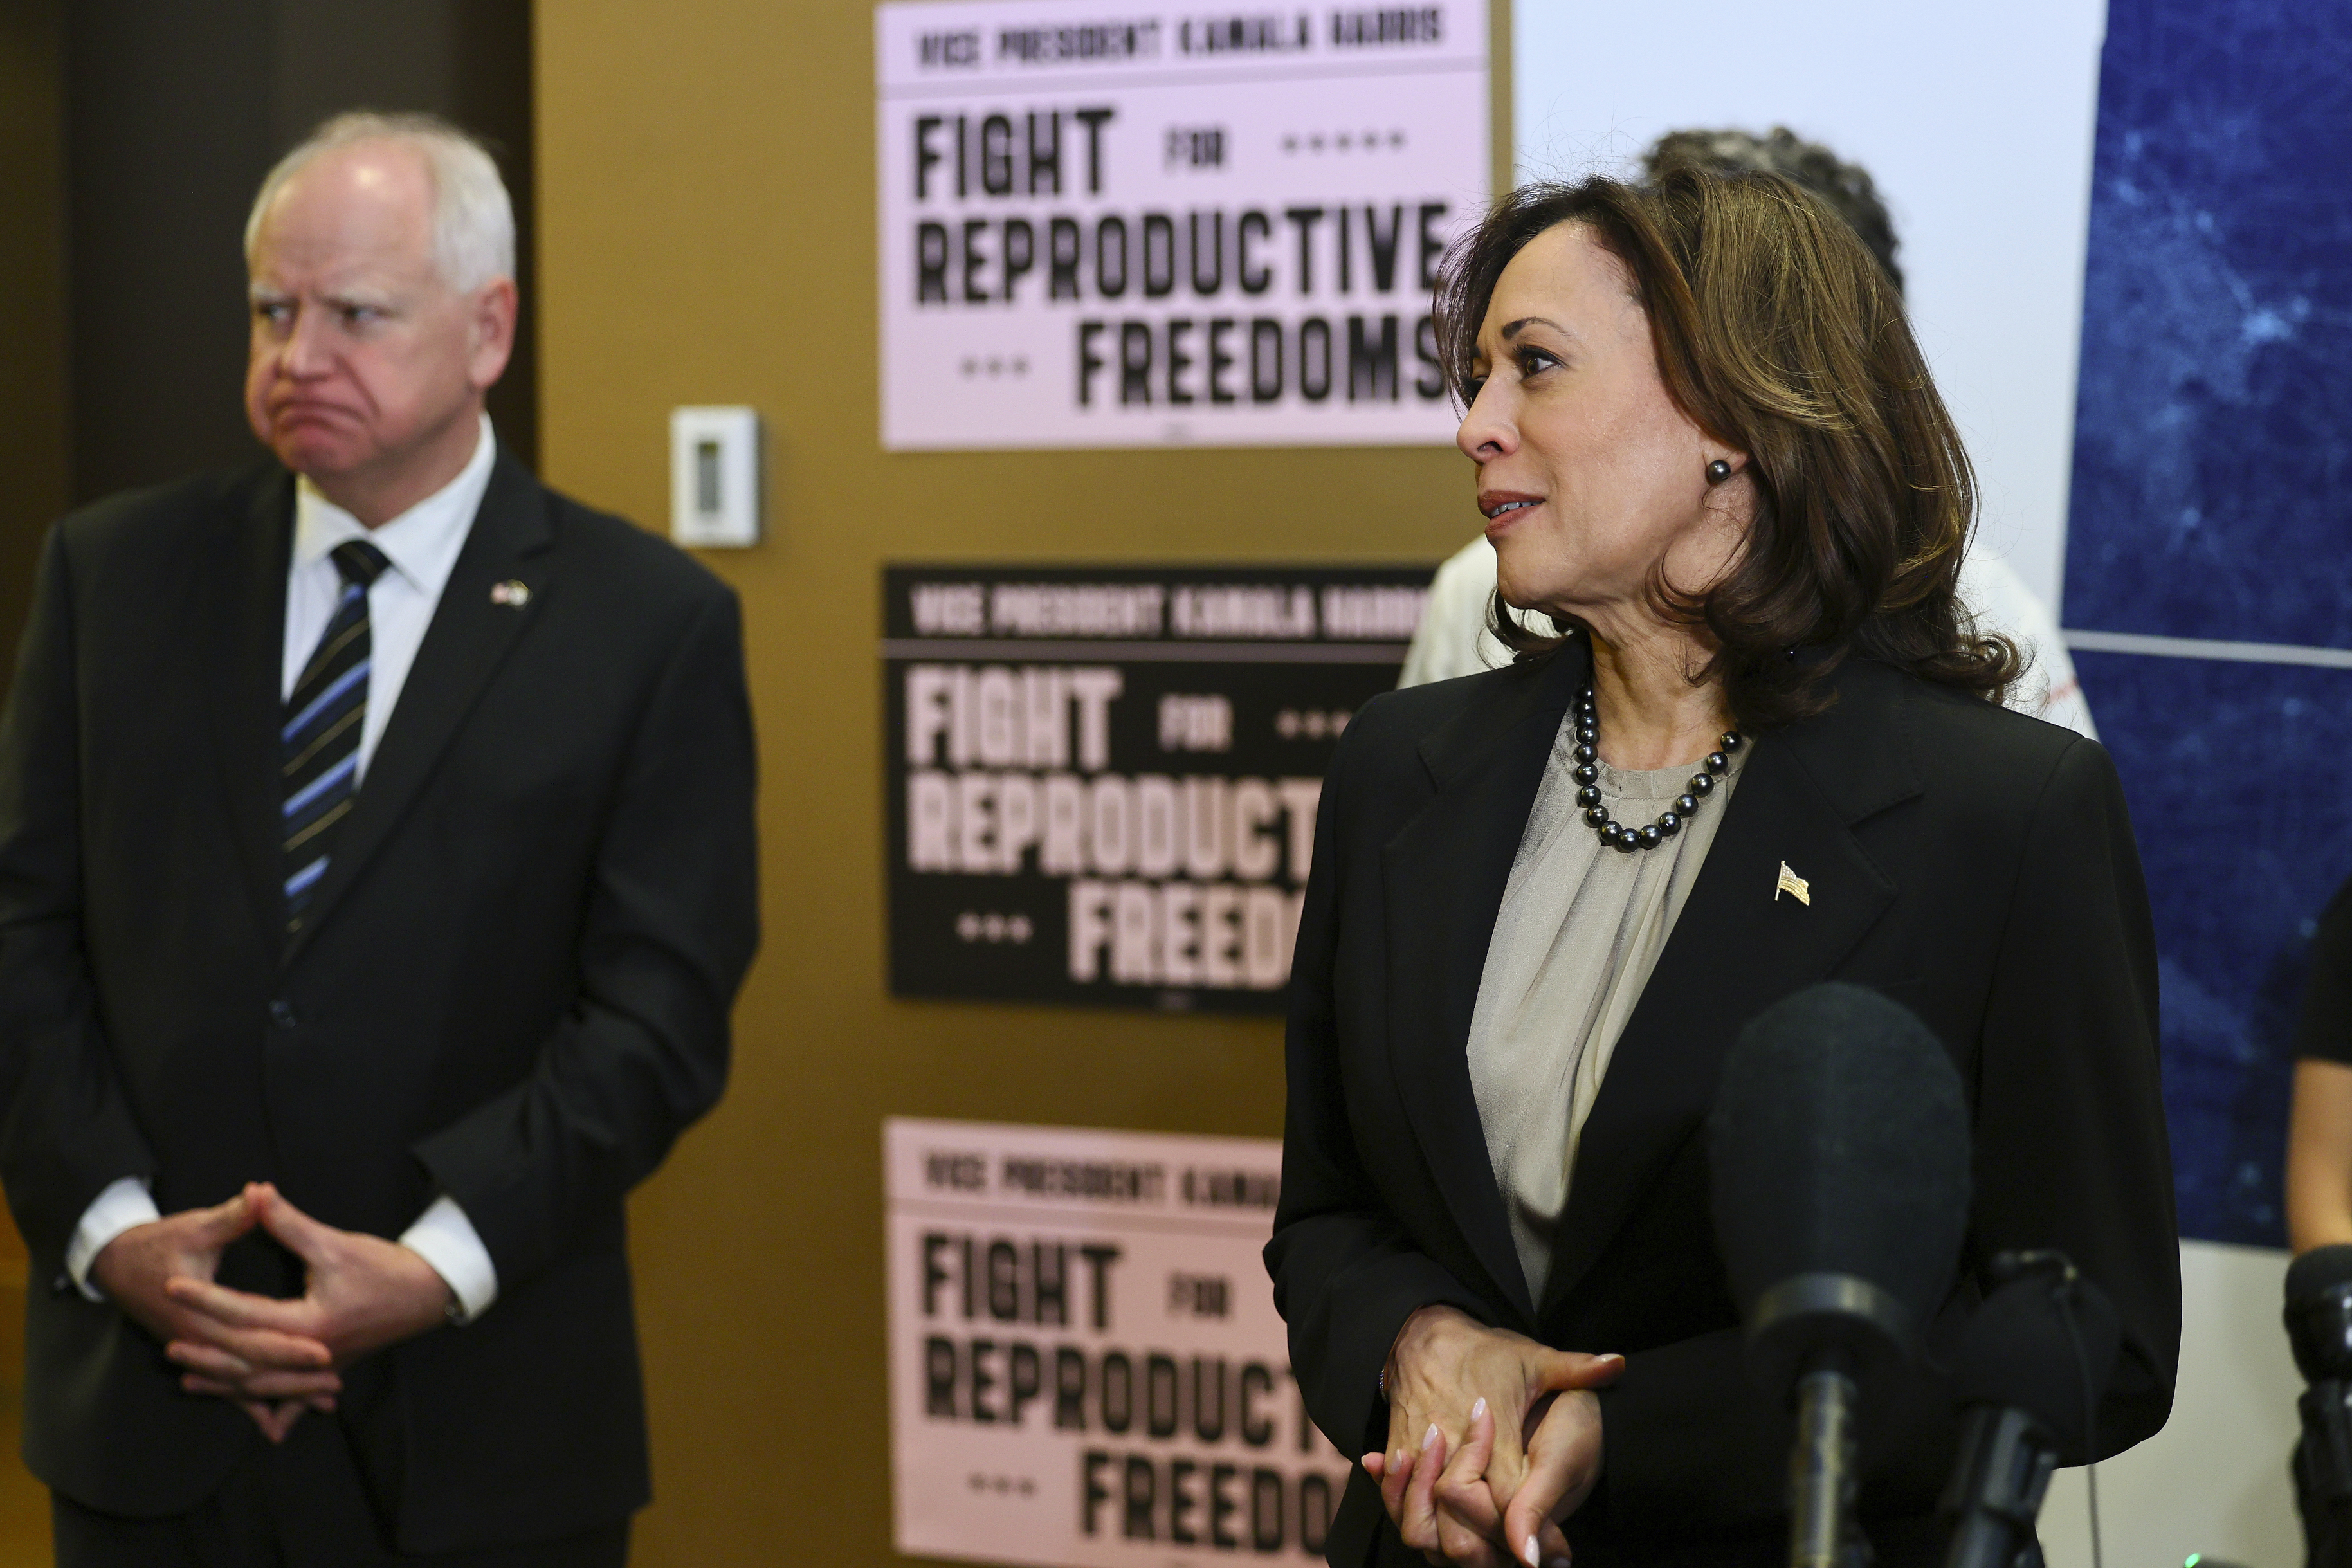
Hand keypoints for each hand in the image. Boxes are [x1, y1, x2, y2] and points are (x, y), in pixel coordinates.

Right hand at [90, 1188, 336, 1442]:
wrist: (116, 1263)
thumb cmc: (158, 1242)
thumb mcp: (197, 1227)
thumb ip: (233, 1217)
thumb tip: (259, 1193)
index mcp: (196, 1316)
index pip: (249, 1339)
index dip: (287, 1347)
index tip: (324, 1353)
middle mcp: (194, 1341)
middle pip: (250, 1370)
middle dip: (293, 1381)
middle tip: (336, 1386)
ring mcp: (194, 1350)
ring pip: (241, 1383)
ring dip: (282, 1395)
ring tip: (327, 1402)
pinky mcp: (196, 1351)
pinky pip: (228, 1382)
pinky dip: (254, 1401)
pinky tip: (282, 1421)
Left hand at [163, 1183, 452, 1432]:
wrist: (430, 1291)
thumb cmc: (384, 1267)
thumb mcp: (335, 1243)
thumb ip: (290, 1224)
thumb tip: (258, 1193)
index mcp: (310, 1323)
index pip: (244, 1313)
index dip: (205, 1298)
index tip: (173, 1285)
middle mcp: (312, 1354)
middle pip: (247, 1360)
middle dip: (206, 1351)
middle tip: (169, 1342)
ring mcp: (323, 1368)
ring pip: (264, 1385)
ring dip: (225, 1382)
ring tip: (188, 1376)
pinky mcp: (332, 1369)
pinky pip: (293, 1396)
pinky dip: (270, 1405)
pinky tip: (258, 1421)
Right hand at [1360, 1307, 1619, 1563]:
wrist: (1421, 1335)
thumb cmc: (1482, 1351)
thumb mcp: (1534, 1359)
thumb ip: (1576, 1370)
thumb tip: (1617, 1365)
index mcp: (1493, 1432)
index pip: (1507, 1502)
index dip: (1534, 1534)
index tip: (1559, 1555)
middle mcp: (1449, 1452)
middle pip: (1461, 1531)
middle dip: (1490, 1554)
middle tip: (1523, 1558)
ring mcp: (1418, 1459)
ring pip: (1424, 1530)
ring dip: (1454, 1547)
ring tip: (1488, 1552)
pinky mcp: (1399, 1461)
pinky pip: (1399, 1510)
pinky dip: (1420, 1528)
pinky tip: (1447, 1532)